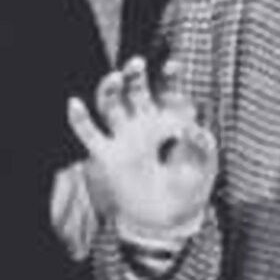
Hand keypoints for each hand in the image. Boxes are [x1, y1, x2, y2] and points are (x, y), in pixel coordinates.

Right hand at [68, 57, 216, 236]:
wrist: (171, 216)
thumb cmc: (191, 186)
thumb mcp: (205, 164)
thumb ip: (202, 145)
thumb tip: (194, 127)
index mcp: (170, 121)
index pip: (167, 90)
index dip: (168, 76)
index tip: (173, 65)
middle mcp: (144, 124)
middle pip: (135, 90)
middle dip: (135, 75)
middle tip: (138, 63)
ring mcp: (125, 138)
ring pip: (110, 105)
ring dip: (109, 89)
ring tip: (115, 77)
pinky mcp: (109, 156)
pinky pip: (89, 134)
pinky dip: (80, 119)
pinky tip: (74, 103)